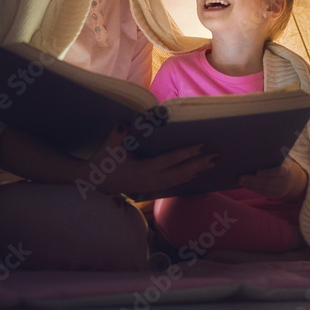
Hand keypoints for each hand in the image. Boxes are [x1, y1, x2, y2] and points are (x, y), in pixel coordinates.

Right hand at [89, 124, 214, 198]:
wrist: (94, 183)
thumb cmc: (102, 162)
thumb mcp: (108, 148)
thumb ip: (117, 135)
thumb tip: (125, 122)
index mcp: (144, 170)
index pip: (171, 160)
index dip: (188, 153)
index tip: (202, 146)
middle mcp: (151, 180)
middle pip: (181, 173)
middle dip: (199, 164)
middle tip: (216, 155)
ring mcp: (152, 186)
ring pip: (179, 180)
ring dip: (196, 171)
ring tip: (212, 164)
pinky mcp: (151, 188)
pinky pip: (173, 184)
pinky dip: (187, 178)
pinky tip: (196, 173)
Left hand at [238, 158, 306, 201]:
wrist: (292, 178)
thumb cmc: (281, 164)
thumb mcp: (281, 159)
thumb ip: (273, 156)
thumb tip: (255, 149)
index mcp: (286, 170)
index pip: (278, 172)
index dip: (268, 173)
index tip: (257, 172)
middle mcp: (284, 181)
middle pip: (267, 182)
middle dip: (252, 180)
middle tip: (240, 178)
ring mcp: (280, 189)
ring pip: (263, 188)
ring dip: (250, 185)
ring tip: (239, 181)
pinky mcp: (275, 195)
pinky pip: (262, 192)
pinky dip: (253, 188)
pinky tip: (245, 185)